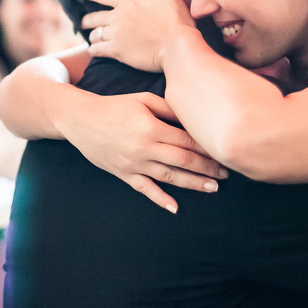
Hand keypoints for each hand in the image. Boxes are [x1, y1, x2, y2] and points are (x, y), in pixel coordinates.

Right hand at [57, 89, 226, 212]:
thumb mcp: (143, 99)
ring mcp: (134, 164)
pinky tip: (175, 208)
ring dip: (193, 184)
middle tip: (226, 174)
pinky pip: (145, 189)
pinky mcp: (124, 174)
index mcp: (151, 127)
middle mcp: (145, 148)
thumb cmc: (115, 106)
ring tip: (212, 188)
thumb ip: (169, 108)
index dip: (207, 147)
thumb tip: (194, 116)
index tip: (223, 150)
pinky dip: (160, 199)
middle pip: (183, 161)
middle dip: (207, 168)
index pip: (187, 140)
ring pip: (169, 177)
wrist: (81, 119)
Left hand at [75, 0, 196, 72]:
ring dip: (93, 36)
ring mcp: (116, 34)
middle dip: (86, 20)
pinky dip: (94, 49)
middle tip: (85, 23)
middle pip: (93, 17)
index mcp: (127, 1)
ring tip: (95, 38)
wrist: (178, 47)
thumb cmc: (177, 20)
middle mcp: (118, 17)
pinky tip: (96, 50)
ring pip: (94, 34)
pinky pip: (97, 50)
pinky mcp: (117, 51)